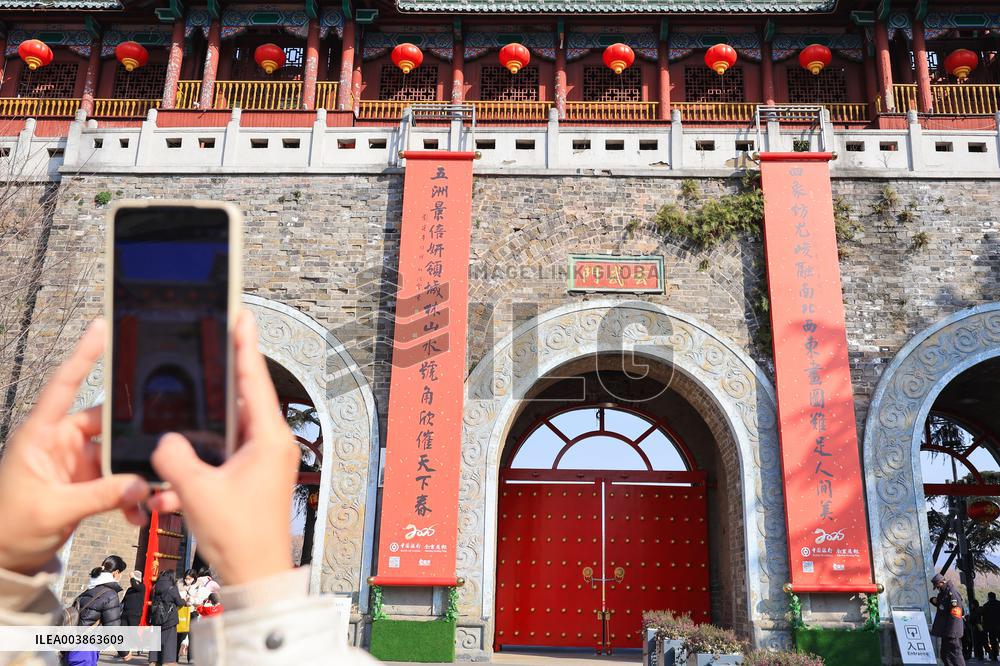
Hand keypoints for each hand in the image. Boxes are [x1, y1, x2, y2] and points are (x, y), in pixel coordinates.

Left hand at [0, 319, 149, 574]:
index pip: (64, 385)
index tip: (102, 328)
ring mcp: (78, 461)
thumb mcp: (53, 510)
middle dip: (135, 438)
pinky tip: (138, 510)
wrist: (4, 559)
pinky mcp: (89, 481)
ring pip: (120, 453)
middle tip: (159, 448)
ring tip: (148, 496)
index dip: (83, 356)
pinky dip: (133, 493)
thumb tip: (140, 485)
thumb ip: (99, 495)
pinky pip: (121, 479)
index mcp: (41, 435)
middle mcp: (61, 441)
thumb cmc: (8, 528)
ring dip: (136, 474)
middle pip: (109, 422)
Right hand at [148, 311, 298, 585]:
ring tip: (204, 377)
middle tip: (221, 335)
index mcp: (269, 439)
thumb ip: (175, 458)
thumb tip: (166, 441)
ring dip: (216, 407)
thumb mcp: (198, 491)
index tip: (242, 316)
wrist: (256, 573)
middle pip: (246, 395)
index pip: (255, 380)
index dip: (246, 345)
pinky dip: (210, 442)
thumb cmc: (241, 536)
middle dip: (230, 367)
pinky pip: (229, 446)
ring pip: (235, 421)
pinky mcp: (253, 474)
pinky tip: (191, 437)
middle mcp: (272, 444)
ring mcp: (264, 459)